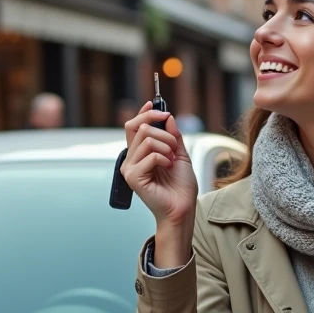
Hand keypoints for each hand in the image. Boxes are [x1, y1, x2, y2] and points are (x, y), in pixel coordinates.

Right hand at [122, 103, 198, 229]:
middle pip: (139, 127)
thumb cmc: (181, 186)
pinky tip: (168, 168)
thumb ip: (174, 136)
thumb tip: (168, 118)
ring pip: (147, 139)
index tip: (155, 104)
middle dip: (163, 132)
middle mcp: (131, 159)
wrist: (183, 208)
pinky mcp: (133, 177)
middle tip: (175, 146)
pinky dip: (164, 158)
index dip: (143, 113)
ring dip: (167, 146)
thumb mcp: (181, 154)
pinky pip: (150, 155)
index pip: (134, 126)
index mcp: (140, 153)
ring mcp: (130, 168)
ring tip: (172, 160)